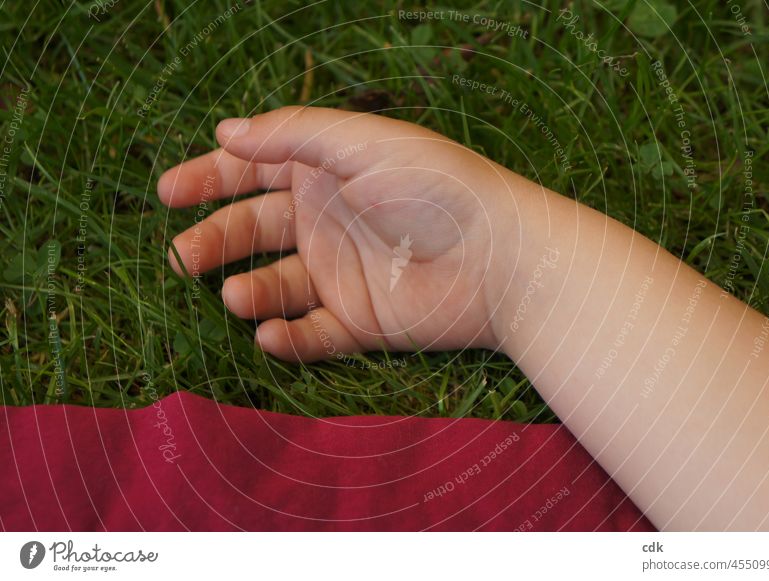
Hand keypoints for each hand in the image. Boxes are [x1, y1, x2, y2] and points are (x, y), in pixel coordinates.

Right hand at [158, 107, 532, 360]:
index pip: (255, 173)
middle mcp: (330, 222)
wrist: (502, 260)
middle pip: (256, 231)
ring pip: (278, 286)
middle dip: (215, 241)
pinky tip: (269, 335)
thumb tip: (226, 129)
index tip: (169, 193)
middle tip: (182, 257)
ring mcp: (343, 274)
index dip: (209, 179)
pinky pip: (314, 333)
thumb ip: (293, 135)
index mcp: (328, 173)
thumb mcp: (363, 144)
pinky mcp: (362, 322)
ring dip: (250, 291)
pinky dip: (289, 338)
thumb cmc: (436, 189)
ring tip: (236, 295)